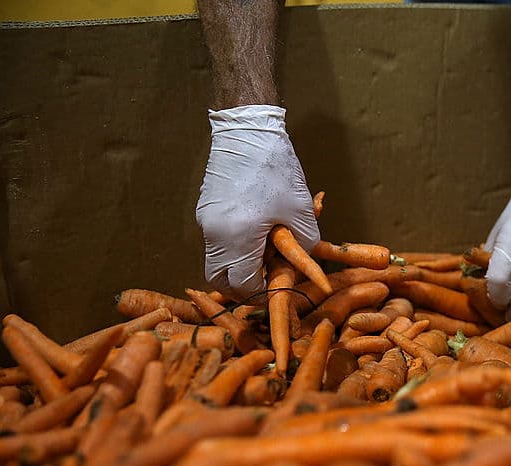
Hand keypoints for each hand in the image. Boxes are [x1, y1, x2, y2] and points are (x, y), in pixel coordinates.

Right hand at [196, 104, 318, 301]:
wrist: (247, 127)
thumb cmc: (276, 169)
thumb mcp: (300, 211)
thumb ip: (305, 244)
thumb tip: (301, 262)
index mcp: (235, 238)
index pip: (244, 286)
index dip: (264, 293)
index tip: (282, 287)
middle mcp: (213, 234)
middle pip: (221, 278)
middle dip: (244, 286)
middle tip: (269, 279)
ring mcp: (206, 220)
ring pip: (218, 260)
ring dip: (241, 265)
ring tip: (268, 253)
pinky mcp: (206, 208)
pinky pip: (218, 239)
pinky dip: (236, 245)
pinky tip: (260, 231)